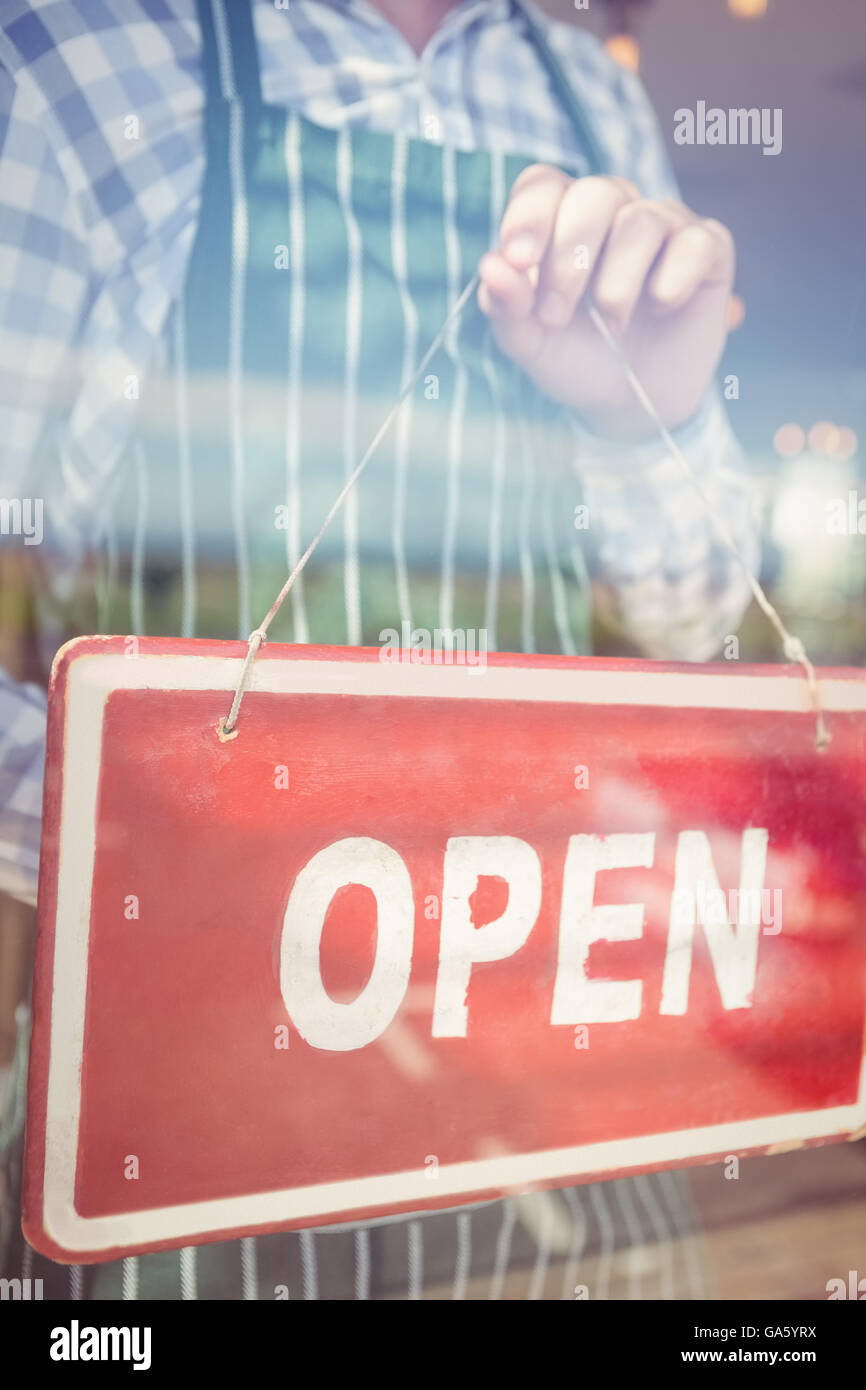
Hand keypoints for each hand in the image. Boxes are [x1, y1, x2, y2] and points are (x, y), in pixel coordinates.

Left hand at [478, 167, 735, 441]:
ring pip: (642, 221)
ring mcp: (664, 224)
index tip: (519, 261)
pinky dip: (673, 282)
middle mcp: (614, 209)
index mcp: (562, 218)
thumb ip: (506, 306)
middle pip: (594, 195)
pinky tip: (661, 310)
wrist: (626, 403)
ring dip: (618, 282)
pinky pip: (696, 243)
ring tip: (611, 324)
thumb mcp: (530, 342)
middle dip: (570, 258)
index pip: (543, 186)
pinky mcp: (707, 249)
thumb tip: (492, 265)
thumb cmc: (575, 359)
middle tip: (557, 315)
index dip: (530, 216)